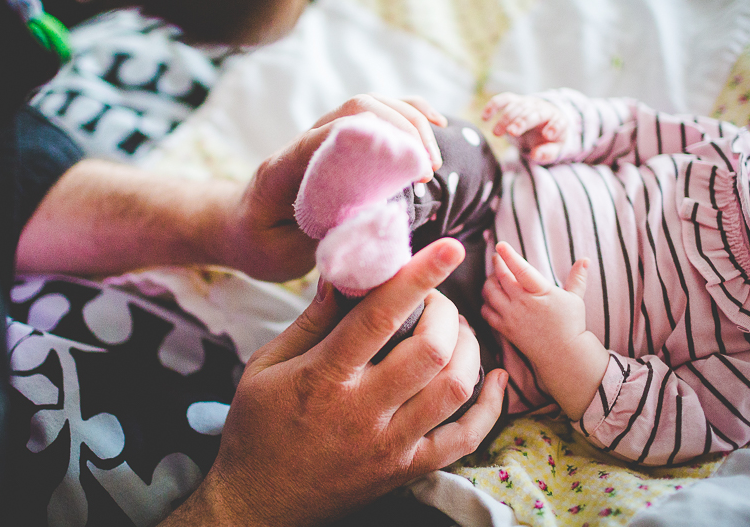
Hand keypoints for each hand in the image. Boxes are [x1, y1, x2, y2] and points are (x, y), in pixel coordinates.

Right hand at [168, 239, 507, 525]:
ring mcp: (389, 446)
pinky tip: (492, 378)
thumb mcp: (266, 364)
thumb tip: (342, 274)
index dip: (418, 277)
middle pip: (431, 351)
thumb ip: (311, 320)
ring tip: (457, 331)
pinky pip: (464, 439)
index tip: (447, 248)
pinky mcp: (405, 470)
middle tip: (435, 300)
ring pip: (454, 389)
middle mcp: (362, 412)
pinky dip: (489, 406)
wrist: (256, 502)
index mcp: (323, 378)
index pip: (380, 317)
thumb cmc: (256, 427)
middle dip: (445, 312)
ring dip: (467, 349)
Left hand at [222, 94, 447, 281]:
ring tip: (433, 159)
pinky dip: (405, 116)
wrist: (233, 228)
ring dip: (408, 122)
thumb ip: (324, 240)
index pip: (330, 135)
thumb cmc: (257, 245)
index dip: (377, 142)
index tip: (414, 171)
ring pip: (368, 106)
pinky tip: (434, 126)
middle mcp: (303, 144)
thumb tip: (377, 229)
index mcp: (282, 169)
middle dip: (402, 129)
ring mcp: (320, 138)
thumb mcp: (283, 257)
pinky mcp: (335, 143)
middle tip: (428, 170)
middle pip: (356, 108)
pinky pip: (372, 117)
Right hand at [481, 92, 569, 162]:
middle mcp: (543, 109)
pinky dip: (493, 105)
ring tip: (496, 133)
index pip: (559, 122)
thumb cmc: (547, 139)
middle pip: (532, 113)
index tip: (548, 135)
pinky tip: (485, 117)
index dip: (554, 127)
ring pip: (516, 106)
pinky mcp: (516, 100)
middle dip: (522, 121)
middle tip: (512, 132)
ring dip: (505, 118)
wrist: (543, 122)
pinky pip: (504, 99)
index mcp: (557, 120)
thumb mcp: (552, 149)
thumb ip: (547, 153)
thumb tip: (535, 155)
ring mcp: (528, 103)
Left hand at [481, 242, 606, 418]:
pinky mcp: (505, 329)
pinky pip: (486, 311)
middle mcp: (523, 303)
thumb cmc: (571, 324)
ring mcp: (512, 316)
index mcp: (541, 292)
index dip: (510, 256)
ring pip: (490, 293)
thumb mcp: (576, 299)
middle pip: (501, 278)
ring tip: (495, 277)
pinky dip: (485, 302)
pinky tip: (491, 297)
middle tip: (498, 257)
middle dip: (497, 264)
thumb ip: (577, 278)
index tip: (501, 245)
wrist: (562, 354)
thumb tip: (585, 259)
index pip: (522, 270)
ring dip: (489, 282)